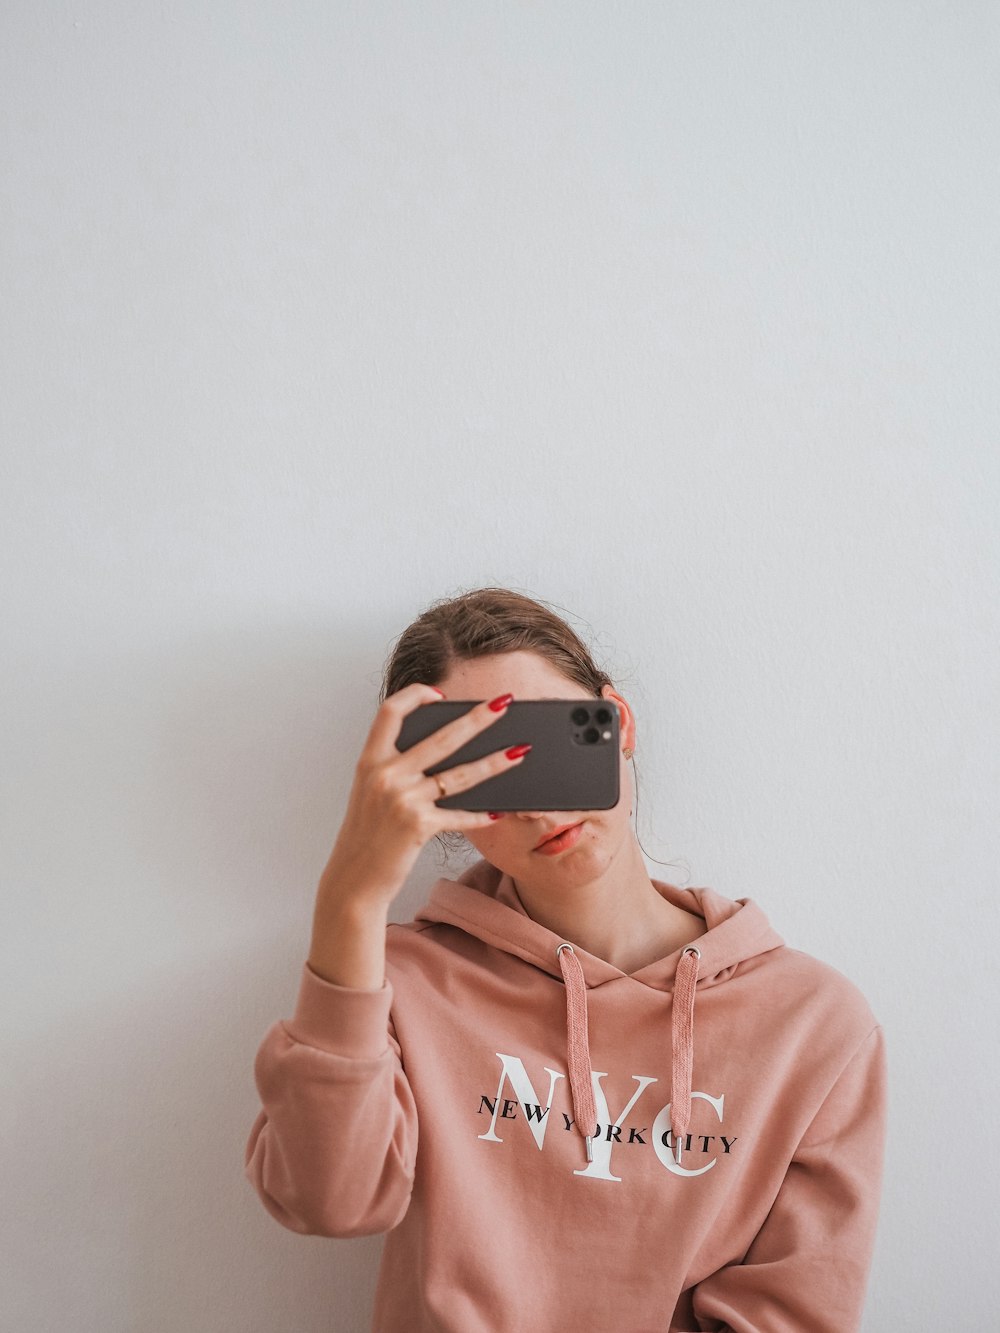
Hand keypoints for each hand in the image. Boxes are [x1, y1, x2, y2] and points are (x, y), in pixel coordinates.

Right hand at [318, 683, 523, 913]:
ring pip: (460, 774)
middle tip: (504, 703)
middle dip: (478, 718)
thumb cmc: (366, 835)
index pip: (390, 712)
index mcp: (370, 761)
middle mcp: (385, 775)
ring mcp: (402, 799)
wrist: (353, 879)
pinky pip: (460, 814)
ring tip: (519, 752)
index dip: (416, 695)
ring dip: (495, 762)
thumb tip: (441, 749)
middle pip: (441, 737)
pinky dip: (481, 814)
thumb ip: (394, 767)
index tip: (440, 693)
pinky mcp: (419, 826)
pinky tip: (500, 810)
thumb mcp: (369, 792)